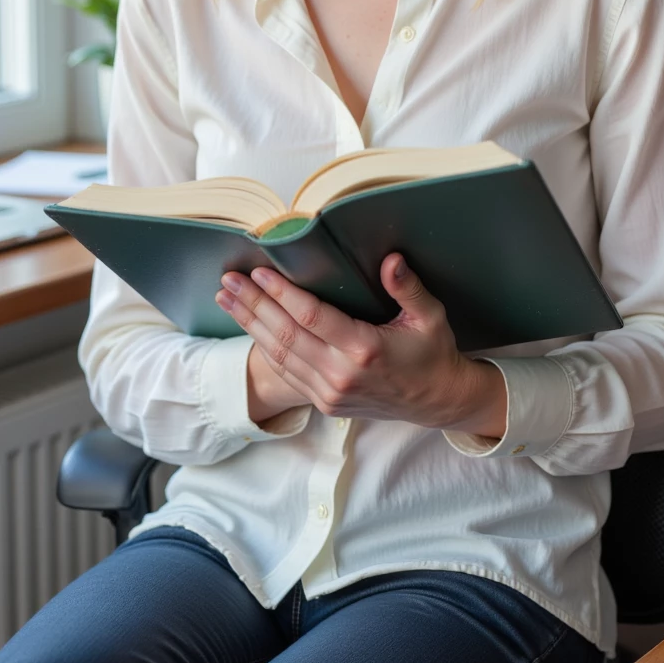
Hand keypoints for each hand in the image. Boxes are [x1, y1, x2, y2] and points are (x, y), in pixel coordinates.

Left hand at [216, 254, 507, 435]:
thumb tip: (391, 260)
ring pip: (279, 356)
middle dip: (253, 305)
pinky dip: (264, 348)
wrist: (437, 400)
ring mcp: (330, 392)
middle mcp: (341, 374)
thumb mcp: (430, 316)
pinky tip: (249, 326)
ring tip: (226, 300)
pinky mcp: (325, 402)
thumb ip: (408, 288)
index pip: (311, 317)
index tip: (260, 271)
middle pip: (285, 336)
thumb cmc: (433, 352)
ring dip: (250, 325)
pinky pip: (287, 372)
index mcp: (365, 350)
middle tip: (229, 281)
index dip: (282, 293)